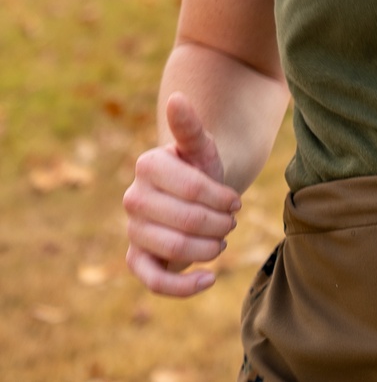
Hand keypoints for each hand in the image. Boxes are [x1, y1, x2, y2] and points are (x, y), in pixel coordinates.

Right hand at [124, 92, 241, 296]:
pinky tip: (209, 279)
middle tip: (232, 220)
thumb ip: (190, 127)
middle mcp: (133, 198)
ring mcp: (133, 230)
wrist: (191, 194)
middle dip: (219, 224)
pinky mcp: (136, 259)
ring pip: (175, 250)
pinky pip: (154, 281)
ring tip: (222, 239)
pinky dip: (184, 287)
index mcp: (148, 165)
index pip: (193, 189)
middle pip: (187, 222)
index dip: (222, 199)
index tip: (236, 201)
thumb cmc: (198, 167)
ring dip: (210, 249)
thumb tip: (177, 97)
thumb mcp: (201, 146)